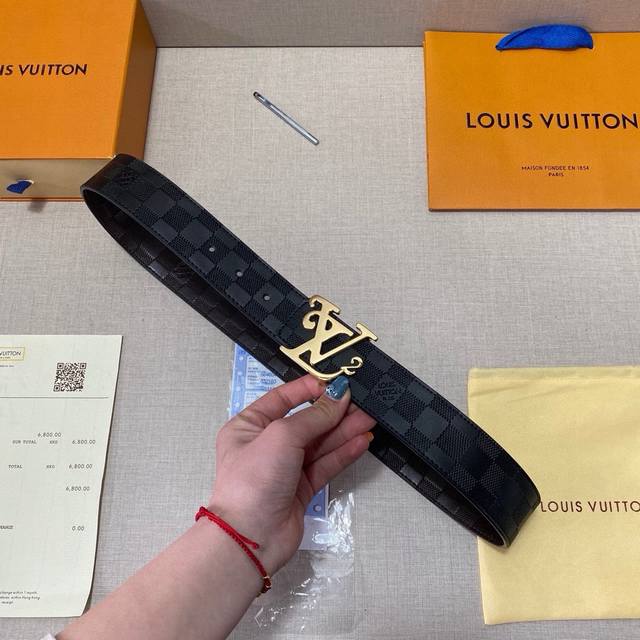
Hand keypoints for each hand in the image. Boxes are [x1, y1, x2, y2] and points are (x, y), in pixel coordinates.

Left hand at [208, 374, 375, 572]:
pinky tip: (361, 442)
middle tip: (361, 403)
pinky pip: (325, 464)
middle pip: (306, 421)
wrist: (250, 537)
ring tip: (369, 420)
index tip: (334, 384)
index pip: (282, 398)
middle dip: (333, 412)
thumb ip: (314, 416)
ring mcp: (285, 467)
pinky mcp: (301, 488)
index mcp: (249, 426)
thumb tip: (338, 396)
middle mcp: (266, 444)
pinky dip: (343, 453)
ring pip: (319, 443)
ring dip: (344, 431)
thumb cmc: (254, 479)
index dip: (308, 389)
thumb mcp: (282, 436)